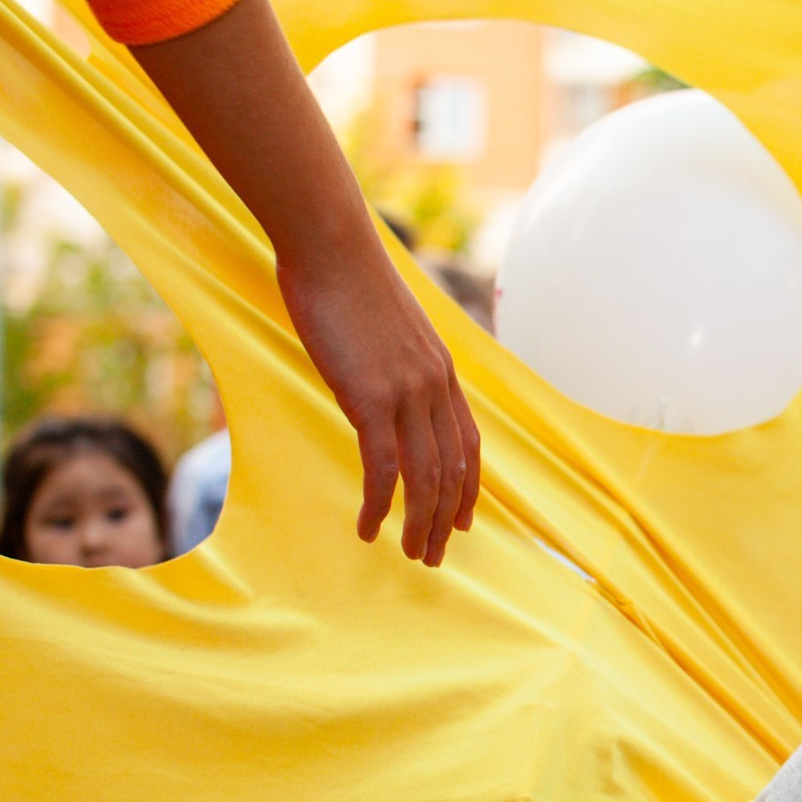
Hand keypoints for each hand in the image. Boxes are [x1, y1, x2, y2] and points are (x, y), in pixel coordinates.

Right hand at [278, 243, 480, 565]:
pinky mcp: (371, 397)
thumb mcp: (390, 329)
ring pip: (425, 477)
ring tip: (412, 555)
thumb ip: (399, 364)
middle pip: (452, 471)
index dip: (469, 490)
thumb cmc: (349, 282)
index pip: (468, 446)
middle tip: (434, 556)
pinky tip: (369, 528)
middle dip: (446, 520)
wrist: (332, 246)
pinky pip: (382, 466)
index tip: (463, 522)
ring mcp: (407, 393)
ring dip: (420, 524)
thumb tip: (387, 383)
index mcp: (443, 373)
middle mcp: (435, 387)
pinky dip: (379, 504)